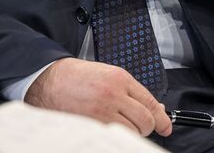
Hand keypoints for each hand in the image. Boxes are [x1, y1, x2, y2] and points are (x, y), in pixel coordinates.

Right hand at [24, 58, 171, 136]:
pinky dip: (116, 137)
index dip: (161, 118)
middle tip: (139, 126)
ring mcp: (102, 112)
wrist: (48, 80)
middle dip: (146, 127)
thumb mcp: (108, 75)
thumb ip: (131, 92)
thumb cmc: (75, 76)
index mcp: (119, 79)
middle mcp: (113, 95)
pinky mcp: (92, 126)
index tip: (165, 126)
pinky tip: (109, 130)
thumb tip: (155, 109)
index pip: (150, 103)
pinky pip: (114, 137)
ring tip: (118, 125)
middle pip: (145, 120)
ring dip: (130, 133)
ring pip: (132, 132)